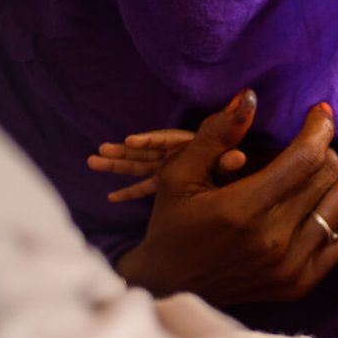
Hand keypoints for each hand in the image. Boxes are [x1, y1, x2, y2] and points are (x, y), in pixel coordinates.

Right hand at [88, 129, 245, 201]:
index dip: (150, 139)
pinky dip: (132, 191)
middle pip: (148, 152)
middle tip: (98, 151)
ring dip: (119, 166)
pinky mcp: (173, 184)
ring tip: (92, 162)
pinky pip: (148, 186)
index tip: (130, 141)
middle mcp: (180, 156)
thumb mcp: (230, 165)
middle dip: (124, 152)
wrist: (245, 185)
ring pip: (142, 166)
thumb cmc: (238, 171)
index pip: (167, 140)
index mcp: (192, 147)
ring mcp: (174, 170)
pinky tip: (112, 198)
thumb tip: (240, 156)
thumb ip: (229, 160)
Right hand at [115, 90, 337, 304]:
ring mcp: (290, 266)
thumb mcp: (179, 173)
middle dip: (319, 151)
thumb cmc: (173, 222)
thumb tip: (251, 96)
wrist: (172, 286)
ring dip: (330, 184)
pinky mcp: (301, 283)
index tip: (319, 112)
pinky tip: (311, 211)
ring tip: (303, 183)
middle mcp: (272, 241)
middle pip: (329, 174)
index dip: (319, 128)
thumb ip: (216, 134)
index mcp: (242, 210)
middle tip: (298, 152)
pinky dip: (337, 217)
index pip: (305, 159)